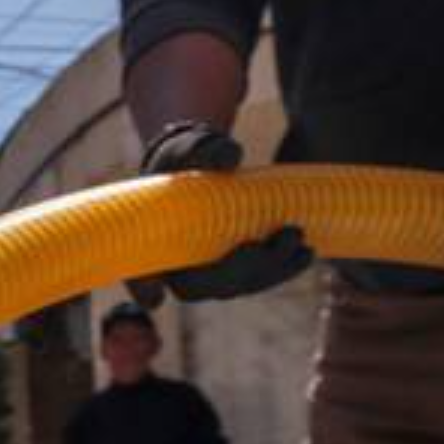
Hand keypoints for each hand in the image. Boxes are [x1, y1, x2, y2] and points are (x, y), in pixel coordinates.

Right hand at [131, 121, 313, 304]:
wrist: (199, 166)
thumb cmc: (185, 159)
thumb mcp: (191, 148)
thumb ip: (206, 150)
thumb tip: (231, 157)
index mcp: (149, 241)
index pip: (138, 272)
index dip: (144, 287)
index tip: (155, 295)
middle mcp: (172, 267)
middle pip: (202, 287)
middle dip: (244, 270)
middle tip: (283, 237)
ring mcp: (203, 273)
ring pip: (234, 288)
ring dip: (270, 273)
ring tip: (302, 247)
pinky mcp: (230, 270)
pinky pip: (252, 280)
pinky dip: (279, 270)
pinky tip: (305, 254)